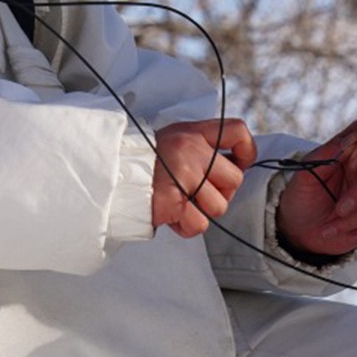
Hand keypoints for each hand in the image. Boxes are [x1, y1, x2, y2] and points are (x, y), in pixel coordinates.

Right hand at [152, 119, 254, 237]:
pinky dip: (186, 226)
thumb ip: (201, 149)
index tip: (238, 163)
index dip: (246, 151)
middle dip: (220, 193)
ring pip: (219, 206)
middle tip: (196, 193)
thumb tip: (233, 165)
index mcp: (193, 133)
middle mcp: (192, 151)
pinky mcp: (175, 201)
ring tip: (179, 203)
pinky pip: (199, 224)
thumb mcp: (173, 141)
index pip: (237, 131)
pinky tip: (171, 215)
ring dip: (201, 211)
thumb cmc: (142, 163)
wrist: (110, 176)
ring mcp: (184, 175)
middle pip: (235, 179)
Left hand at [276, 117, 356, 259]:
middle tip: (337, 210)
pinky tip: (343, 235)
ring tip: (328, 227)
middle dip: (356, 196)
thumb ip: (324, 155)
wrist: (301, 229)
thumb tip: (347, 141)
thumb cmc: (303, 197)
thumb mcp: (304, 176)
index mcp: (350, 150)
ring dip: (350, 220)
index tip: (352, 163)